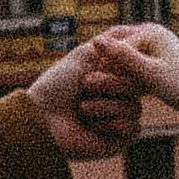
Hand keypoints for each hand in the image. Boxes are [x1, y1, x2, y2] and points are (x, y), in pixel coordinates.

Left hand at [29, 39, 139, 163]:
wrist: (42, 117)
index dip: (117, 69)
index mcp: (110, 78)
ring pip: (135, 109)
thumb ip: (110, 46)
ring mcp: (118, 119)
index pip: (133, 71)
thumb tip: (133, 38)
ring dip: (106, 107)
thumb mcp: (83, 55)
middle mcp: (116, 98)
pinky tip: (93, 127)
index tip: (95, 66)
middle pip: (136, 88)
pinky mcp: (118, 140)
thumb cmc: (57, 86)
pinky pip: (133, 128)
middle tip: (84, 86)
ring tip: (83, 110)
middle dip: (109, 84)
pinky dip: (112, 125)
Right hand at [89, 21, 178, 126]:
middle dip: (108, 66)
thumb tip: (96, 40)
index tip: (94, 87)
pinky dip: (126, 77)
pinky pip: (133, 64)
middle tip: (94, 86)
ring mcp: (155, 45)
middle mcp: (153, 32)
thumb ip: (122, 57)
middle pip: (118, 47)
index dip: (104, 67)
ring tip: (105, 91)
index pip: (116, 46)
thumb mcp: (148, 74)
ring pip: (125, 57)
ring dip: (116, 73)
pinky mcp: (157, 59)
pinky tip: (118, 91)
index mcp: (152, 31)